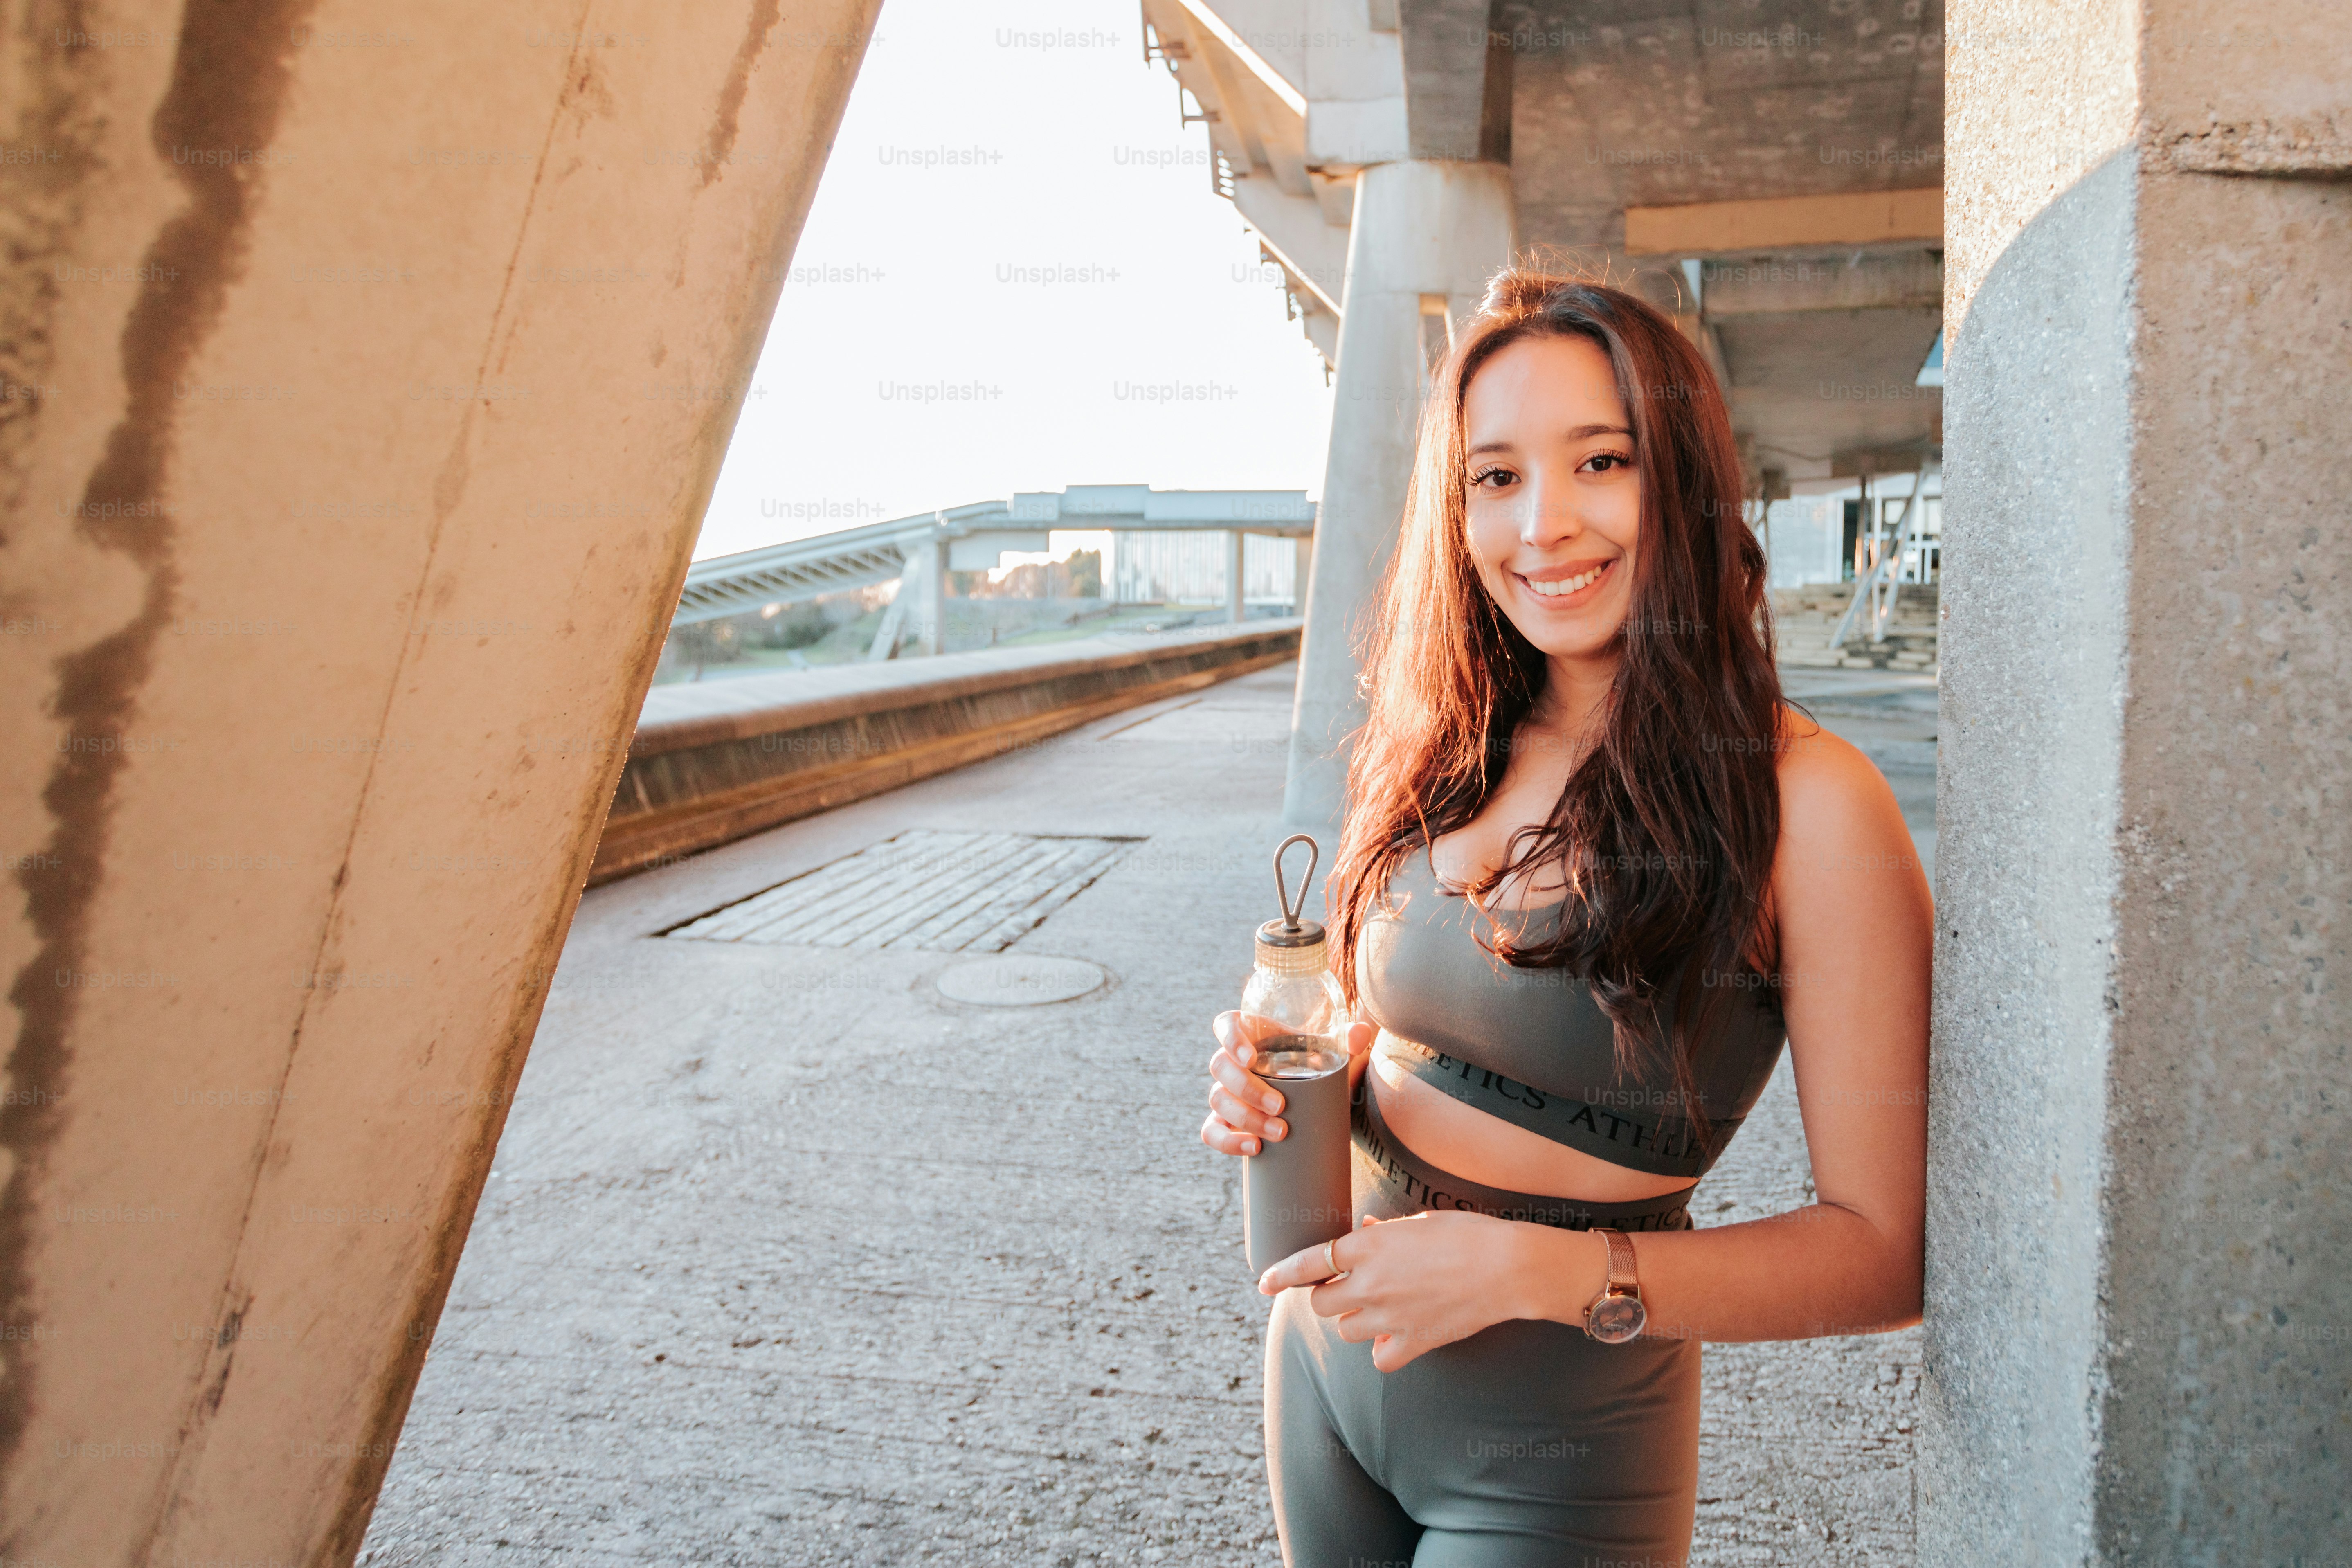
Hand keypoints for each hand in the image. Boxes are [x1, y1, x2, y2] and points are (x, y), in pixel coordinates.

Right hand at [1201, 1013, 1374, 1156]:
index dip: (1231, 1040)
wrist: (1304, 1094)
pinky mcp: (1222, 1120)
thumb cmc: (1310, 1063)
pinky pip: (1211, 1131)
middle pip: (1220, 1067)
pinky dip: (1228, 1141)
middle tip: (1280, 1106)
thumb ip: (1346, 1039)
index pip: (1226, 1027)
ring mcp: (1223, 1091)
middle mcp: (1230, 1060)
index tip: (1250, 1058)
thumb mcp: (1326, 1051)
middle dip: (1248, 1089)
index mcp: (1248, 1033)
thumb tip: (1361, 1034)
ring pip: (1217, 1100)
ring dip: (1245, 1118)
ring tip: (1279, 1132)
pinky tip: (1254, 1148)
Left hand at [1257, 1211, 1602, 1371]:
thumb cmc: (1467, 1235)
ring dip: (1356, 1320)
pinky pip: (1379, 1358)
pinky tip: (1398, 1336)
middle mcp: (1369, 1285)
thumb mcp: (1419, 1222)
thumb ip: (1384, 1234)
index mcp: (1366, 1248)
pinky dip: (1384, 1350)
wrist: (1508, 1268)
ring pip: (1347, 1330)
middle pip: (1322, 1303)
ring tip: (1382, 1306)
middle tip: (1349, 1287)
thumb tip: (1367, 1235)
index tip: (1265, 1283)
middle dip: (1329, 1295)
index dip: (1281, 1274)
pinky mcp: (1411, 1343)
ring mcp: (1388, 1318)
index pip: (1308, 1263)